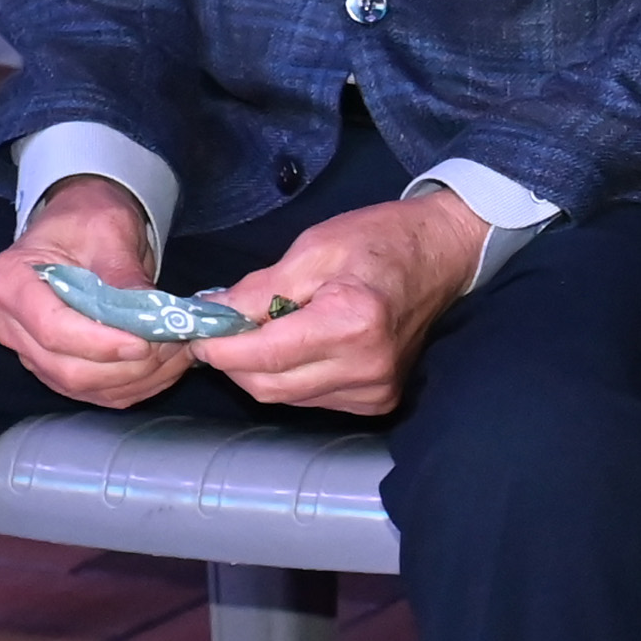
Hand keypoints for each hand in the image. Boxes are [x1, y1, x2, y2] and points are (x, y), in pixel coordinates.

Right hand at [0, 175, 194, 409]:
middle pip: (65, 367)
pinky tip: (165, 367)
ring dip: (136, 378)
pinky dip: (134, 386)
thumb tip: (151, 317)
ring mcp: (30, 351)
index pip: (52, 328)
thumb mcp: (108, 229)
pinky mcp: (55, 367)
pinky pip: (94, 391)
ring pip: (82, 386)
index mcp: (10, 281)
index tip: (145, 341)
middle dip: (124, 365)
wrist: (81, 225)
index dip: (100, 342)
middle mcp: (10, 324)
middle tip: (172, 347)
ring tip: (177, 354)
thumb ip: (123, 274)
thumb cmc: (86, 218)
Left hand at [191, 189, 493, 415]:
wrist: (444, 255)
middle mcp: (365, 367)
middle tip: (222, 331)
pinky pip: (312, 399)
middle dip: (235, 362)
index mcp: (352, 322)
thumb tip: (211, 316)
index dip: (220, 348)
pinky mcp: (378, 400)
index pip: (263, 355)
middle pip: (267, 386)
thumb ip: (260, 288)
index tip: (196, 333)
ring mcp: (374, 390)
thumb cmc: (381, 240)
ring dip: (262, 370)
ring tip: (263, 333)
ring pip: (286, 397)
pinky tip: (299, 347)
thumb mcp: (315, 247)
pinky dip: (292, 377)